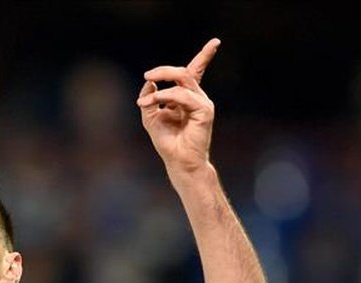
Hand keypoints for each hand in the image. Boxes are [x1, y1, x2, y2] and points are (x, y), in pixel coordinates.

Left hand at [137, 39, 219, 174]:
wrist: (178, 162)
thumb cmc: (167, 141)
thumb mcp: (151, 117)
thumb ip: (150, 98)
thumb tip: (149, 82)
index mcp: (187, 98)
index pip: (196, 72)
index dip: (205, 56)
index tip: (216, 42)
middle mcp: (197, 98)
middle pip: (185, 73)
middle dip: (165, 71)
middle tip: (147, 75)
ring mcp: (203, 103)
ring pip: (183, 82)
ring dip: (160, 88)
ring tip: (144, 102)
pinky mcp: (204, 111)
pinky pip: (183, 96)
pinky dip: (166, 96)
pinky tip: (153, 102)